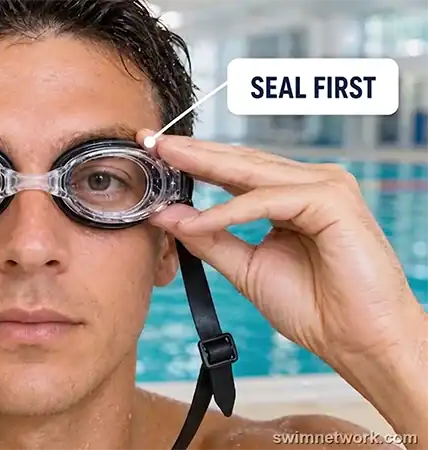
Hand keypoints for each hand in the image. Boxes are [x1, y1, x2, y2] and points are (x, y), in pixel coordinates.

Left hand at [141, 132, 425, 369]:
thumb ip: (209, 238)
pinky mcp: (332, 200)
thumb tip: (165, 214)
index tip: (152, 151)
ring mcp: (324, 187)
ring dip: (204, 167)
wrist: (357, 341)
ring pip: (252, 172)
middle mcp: (309, 184)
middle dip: (191, 151)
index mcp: (290, 196)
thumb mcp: (245, 268)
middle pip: (239, 162)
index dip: (192, 160)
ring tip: (162, 160)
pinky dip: (231, 211)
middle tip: (149, 139)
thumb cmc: (313, 307)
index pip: (233, 171)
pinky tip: (200, 220)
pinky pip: (268, 200)